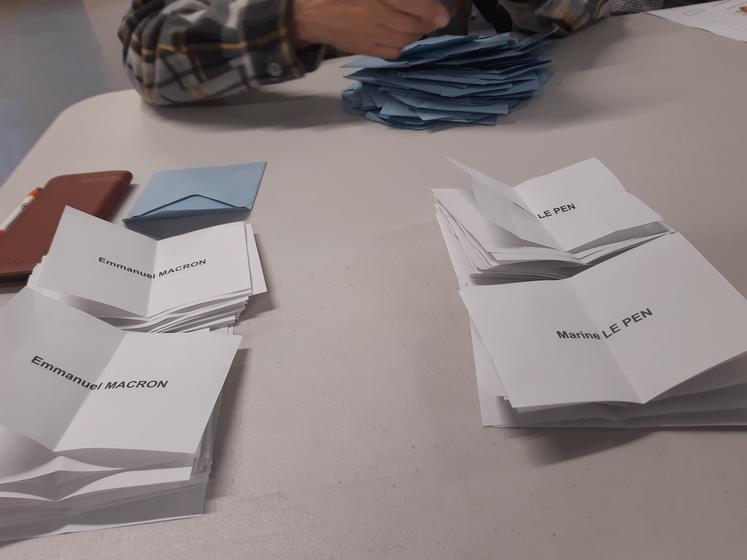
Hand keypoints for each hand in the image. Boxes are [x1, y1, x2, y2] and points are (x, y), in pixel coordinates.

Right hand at [291, 0, 450, 58]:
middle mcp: (372, 14)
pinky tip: (401, 37)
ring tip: (416, 26)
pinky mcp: (364, 48)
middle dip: (425, 23)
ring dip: (416, 34)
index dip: (430, 10)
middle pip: (411, 25)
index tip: (442, 15)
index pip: (410, 4)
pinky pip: (392, 52)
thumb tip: (420, 5)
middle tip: (430, 18)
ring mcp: (368, 34)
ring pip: (405, 40)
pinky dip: (402, 46)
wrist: (310, 13)